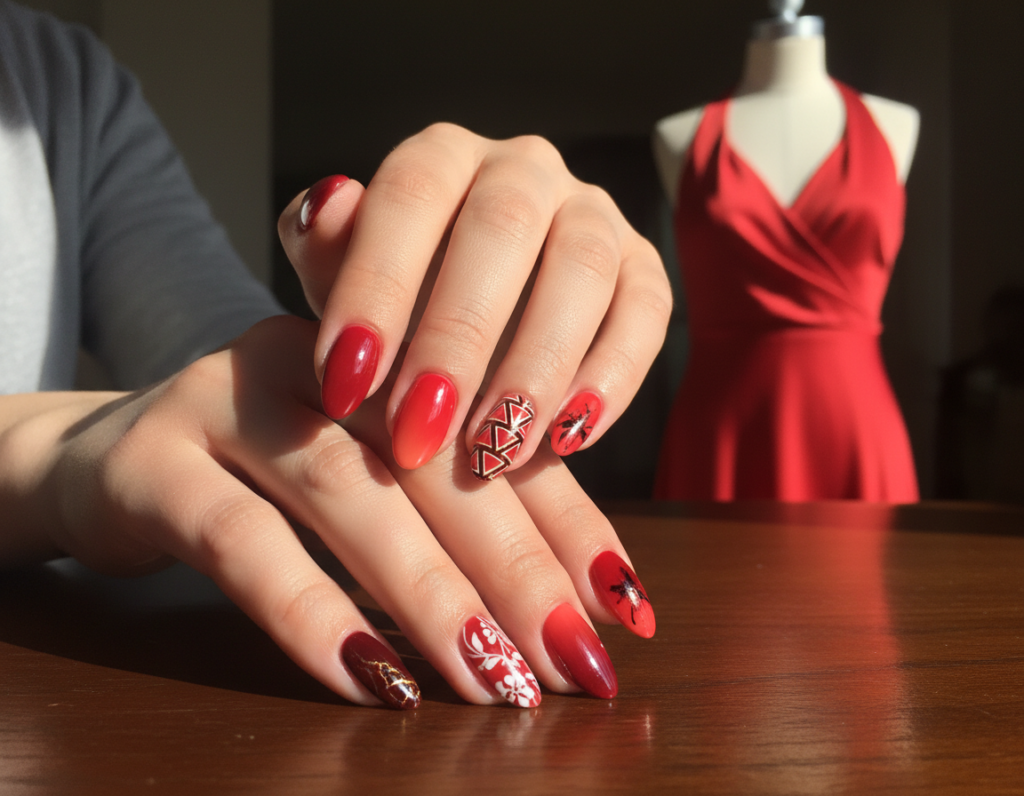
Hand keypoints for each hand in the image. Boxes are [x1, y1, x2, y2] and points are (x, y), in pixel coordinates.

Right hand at [0, 316, 654, 708]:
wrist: (105, 457)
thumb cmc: (267, 474)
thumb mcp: (367, 474)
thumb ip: (457, 509)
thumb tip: (579, 592)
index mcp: (387, 350)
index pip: (496, 438)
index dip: (568, 523)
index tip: (624, 606)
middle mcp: (315, 358)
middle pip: (435, 461)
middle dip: (517, 567)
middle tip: (574, 659)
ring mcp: (228, 400)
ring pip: (348, 494)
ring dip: (430, 595)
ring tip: (493, 680)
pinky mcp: (155, 463)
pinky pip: (242, 541)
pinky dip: (312, 615)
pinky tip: (373, 679)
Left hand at [278, 123, 671, 478]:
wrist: (473, 320)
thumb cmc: (399, 300)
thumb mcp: (344, 279)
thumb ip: (326, 248)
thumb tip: (328, 202)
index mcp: (441, 156)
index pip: (409, 197)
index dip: (376, 288)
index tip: (344, 384)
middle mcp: (523, 168)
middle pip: (502, 229)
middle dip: (458, 338)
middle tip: (420, 431)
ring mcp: (592, 212)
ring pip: (583, 271)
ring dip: (538, 368)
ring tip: (495, 450)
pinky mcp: (642, 267)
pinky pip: (646, 314)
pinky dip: (611, 380)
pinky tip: (565, 441)